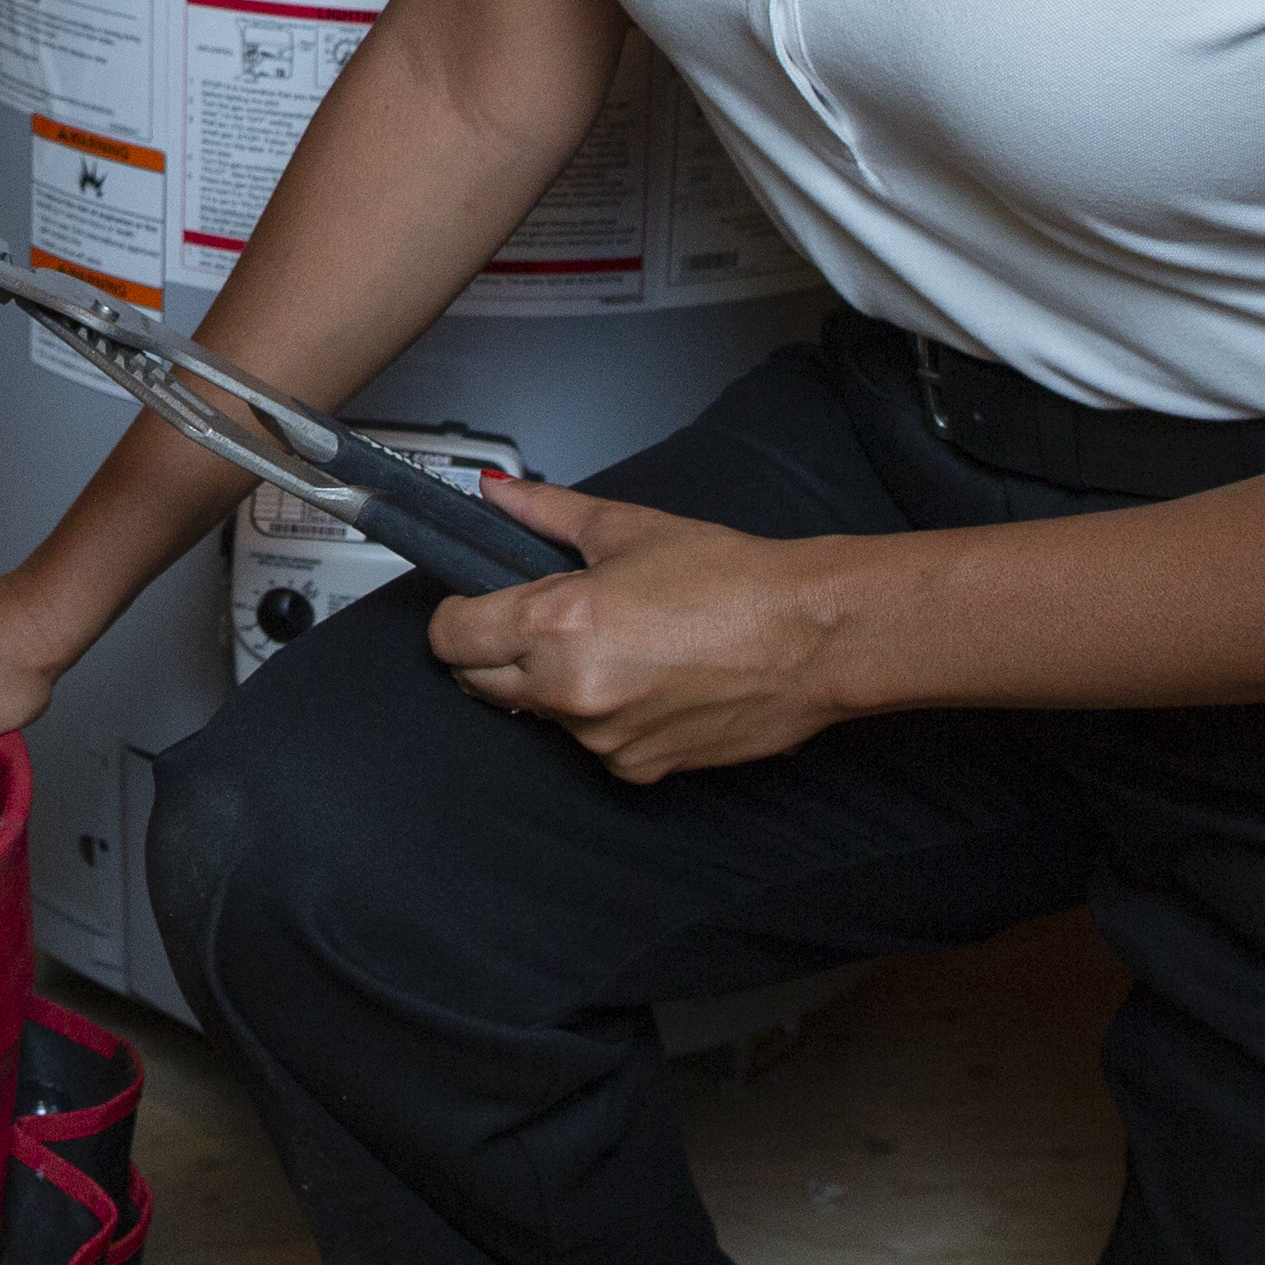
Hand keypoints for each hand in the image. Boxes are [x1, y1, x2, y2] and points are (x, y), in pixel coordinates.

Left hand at [424, 479, 859, 780]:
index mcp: (557, 624)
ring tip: (614, 644)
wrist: (812, 639)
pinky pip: (590, 743)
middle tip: (538, 617)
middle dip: (492, 649)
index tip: (472, 602)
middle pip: (478, 682)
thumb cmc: (736, 582)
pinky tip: (646, 680)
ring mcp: (601, 740)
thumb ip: (548, 513)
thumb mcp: (630, 528)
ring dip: (551, 683)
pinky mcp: (635, 770)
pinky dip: (601, 716)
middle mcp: (570, 692)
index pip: (452, 636)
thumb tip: (499, 494)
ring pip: (537, 714)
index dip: (455, 615)